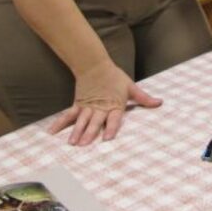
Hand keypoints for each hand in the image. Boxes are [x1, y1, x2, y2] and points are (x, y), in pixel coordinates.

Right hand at [47, 60, 161, 145]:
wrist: (95, 65)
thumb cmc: (115, 77)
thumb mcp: (131, 87)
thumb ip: (143, 98)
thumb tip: (159, 103)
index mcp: (114, 105)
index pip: (113, 118)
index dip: (111, 127)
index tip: (108, 138)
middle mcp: (100, 108)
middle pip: (94, 121)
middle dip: (90, 133)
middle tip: (85, 145)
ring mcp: (87, 107)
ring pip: (80, 120)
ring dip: (76, 131)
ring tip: (72, 143)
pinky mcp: (77, 104)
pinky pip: (68, 115)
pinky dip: (59, 123)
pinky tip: (52, 132)